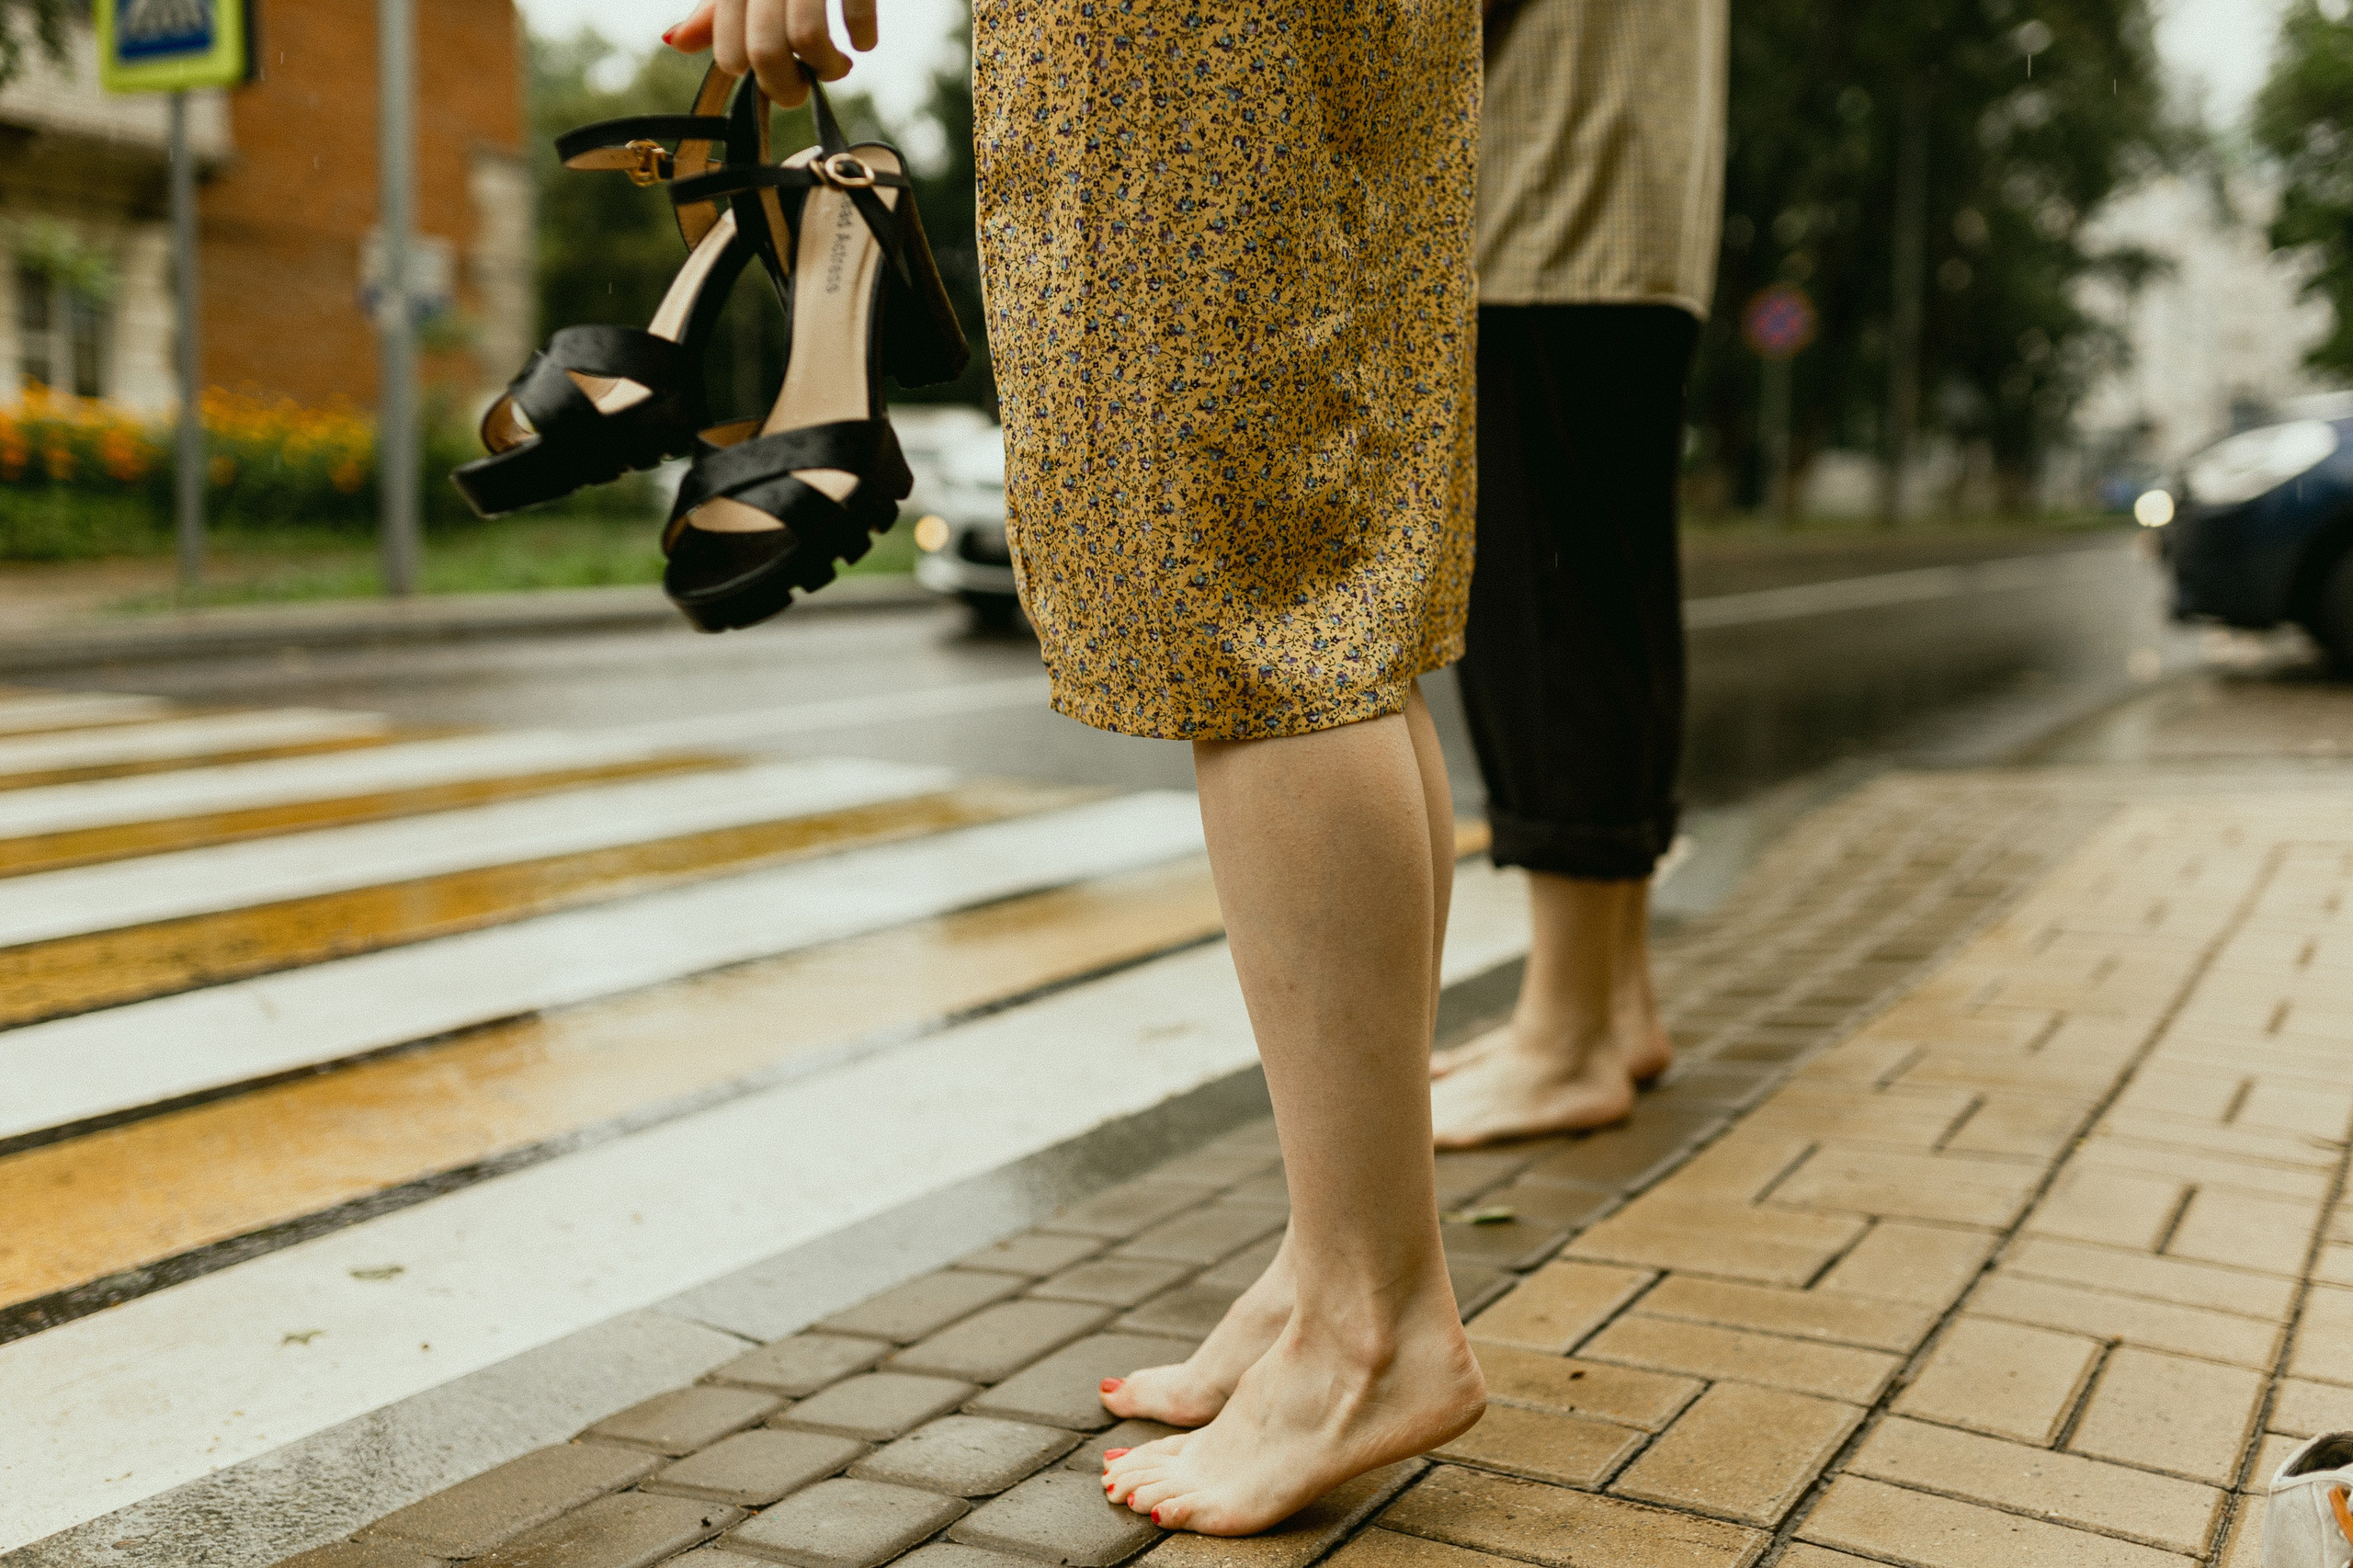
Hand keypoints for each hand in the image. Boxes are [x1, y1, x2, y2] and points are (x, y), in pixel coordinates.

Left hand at [664, 0, 877, 107]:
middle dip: (791, 88)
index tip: (778, 77)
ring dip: (829, 69)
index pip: (732, 52)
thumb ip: (713, 10)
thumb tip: (674, 43)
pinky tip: (864, 41)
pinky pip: (855, 9)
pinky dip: (864, 35)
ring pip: (808, 40)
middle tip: (808, 86)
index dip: (756, 78)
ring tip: (839, 65)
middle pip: (766, 53)